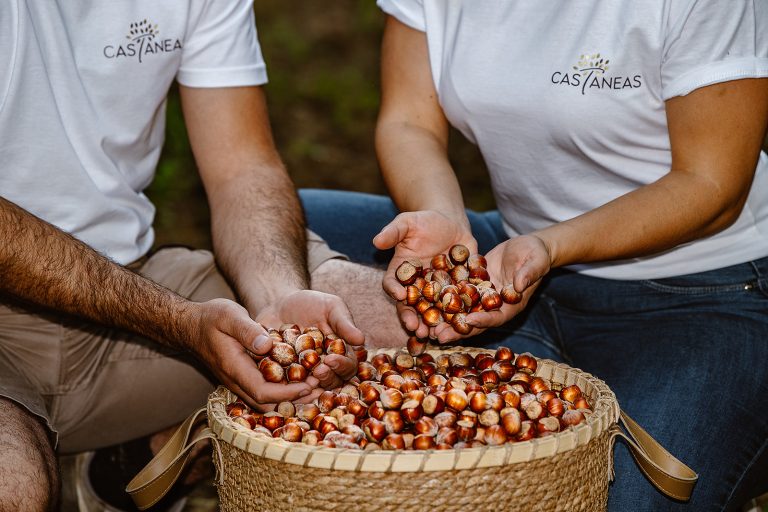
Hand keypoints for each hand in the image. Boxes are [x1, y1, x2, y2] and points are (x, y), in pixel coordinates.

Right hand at [185, 298, 321, 411]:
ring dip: (289, 396)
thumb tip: (268, 346)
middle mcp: (236, 381)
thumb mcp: (229, 315)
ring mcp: (238, 381)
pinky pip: (263, 391)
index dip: (287, 393)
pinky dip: (282, 389)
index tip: (308, 384)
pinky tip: (299, 378)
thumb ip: (248, 330)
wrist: (191, 325)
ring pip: (265, 400)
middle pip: (267, 403)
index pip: (262, 391)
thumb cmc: (211, 317)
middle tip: (318, 386)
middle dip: (293, 399)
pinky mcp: (243, 377)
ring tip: (314, 384)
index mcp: (234, 368)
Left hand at [254, 289, 365, 389]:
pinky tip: (282, 382)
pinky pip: (287, 385)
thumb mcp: (330, 307)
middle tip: (318, 371)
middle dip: (327, 378)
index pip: (348, 365)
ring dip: (309, 386)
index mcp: (340, 353)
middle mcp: (325, 367)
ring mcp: (305, 374)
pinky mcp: (285, 375)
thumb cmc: (311, 303)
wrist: (280, 303)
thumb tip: (360, 339)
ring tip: (304, 379)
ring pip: (311, 388)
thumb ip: (344, 323)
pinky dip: (287, 386)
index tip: (331, 359)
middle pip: (332, 381)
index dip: (342, 366)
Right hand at [373, 210, 475, 337]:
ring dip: (434, 323)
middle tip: (417, 329)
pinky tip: (464, 322)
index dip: (394, 291)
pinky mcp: (455, 291)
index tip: (399, 296)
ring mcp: (436, 291)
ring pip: (433, 310)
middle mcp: (416, 286)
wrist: (451, 223)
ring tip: (437, 335)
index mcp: (401, 272)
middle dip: (413, 318)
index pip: (393, 285)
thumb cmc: (424, 222)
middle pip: (412, 306)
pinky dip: (459, 314)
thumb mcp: (407, 222)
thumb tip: (376, 241)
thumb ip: (392, 232)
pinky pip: (456, 304)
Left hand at [434, 234, 550, 342]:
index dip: (483, 320)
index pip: (496, 317)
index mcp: (511, 305)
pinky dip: (443, 301)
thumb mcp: (535, 261)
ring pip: (462, 312)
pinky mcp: (473, 286)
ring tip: (428, 328)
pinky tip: (426, 303)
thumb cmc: (535, 254)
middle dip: (457, 330)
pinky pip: (457, 296)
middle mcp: (494, 305)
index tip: (468, 320)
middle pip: (475, 322)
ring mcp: (482, 297)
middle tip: (439, 336)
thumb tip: (519, 285)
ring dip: (446, 321)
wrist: (527, 246)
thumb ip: (528, 274)